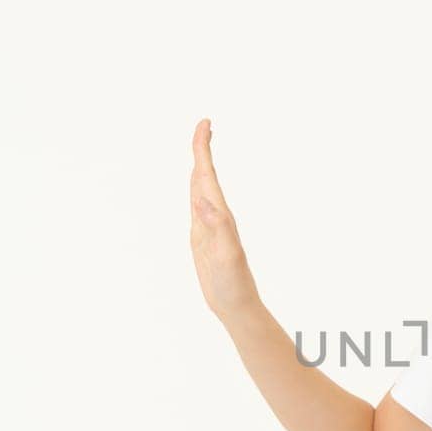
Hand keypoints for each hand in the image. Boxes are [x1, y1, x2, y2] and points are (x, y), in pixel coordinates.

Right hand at [188, 118, 261, 322]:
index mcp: (220, 215)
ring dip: (199, 167)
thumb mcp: (227, 256)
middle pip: (205, 176)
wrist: (237, 305)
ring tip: (199, 148)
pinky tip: (195, 190)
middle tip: (203, 125)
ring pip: (200, 190)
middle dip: (202, 150)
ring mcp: (208, 227)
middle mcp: (216, 217)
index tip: (205, 124)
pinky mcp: (203, 239)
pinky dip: (193, 192)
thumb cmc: (233, 284)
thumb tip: (203, 200)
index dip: (204, 150)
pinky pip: (196, 208)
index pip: (209, 176)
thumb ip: (218, 227)